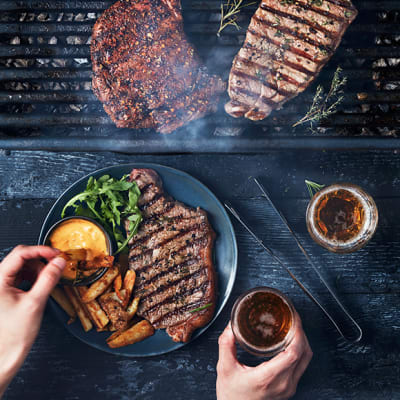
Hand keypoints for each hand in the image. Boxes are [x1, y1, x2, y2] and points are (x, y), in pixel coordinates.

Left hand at [0, 245, 65, 396]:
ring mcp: (0, 287)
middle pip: (21, 259)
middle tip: (57, 265)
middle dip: (41, 261)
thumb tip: (59, 262)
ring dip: (38, 270)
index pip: (21, 253)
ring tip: (47, 281)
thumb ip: (49, 279)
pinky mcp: (5, 292)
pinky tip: (40, 286)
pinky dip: (33, 278)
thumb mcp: (36, 302)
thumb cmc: (13, 334)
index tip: (56, 254)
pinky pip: (21, 277)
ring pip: (22, 267)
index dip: (41, 251)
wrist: (4, 354)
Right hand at [216, 312, 311, 399]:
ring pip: (306, 359)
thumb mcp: (225, 368)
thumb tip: (231, 326)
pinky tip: (291, 341)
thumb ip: (226, 345)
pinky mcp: (289, 388)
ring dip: (302, 340)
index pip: (294, 353)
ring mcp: (289, 387)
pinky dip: (300, 350)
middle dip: (300, 331)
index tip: (293, 318)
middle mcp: (283, 384)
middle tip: (292, 317)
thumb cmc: (232, 396)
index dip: (297, 333)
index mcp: (268, 377)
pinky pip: (302, 365)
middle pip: (303, 353)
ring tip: (292, 326)